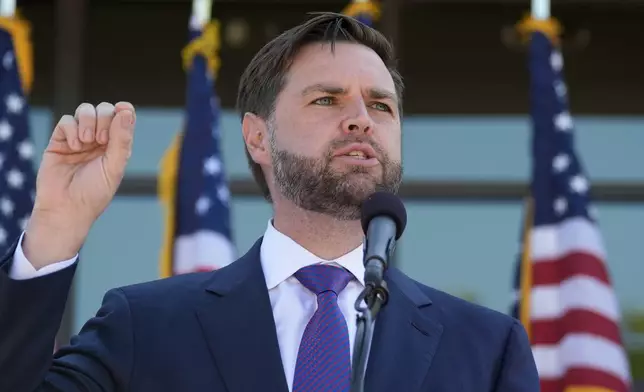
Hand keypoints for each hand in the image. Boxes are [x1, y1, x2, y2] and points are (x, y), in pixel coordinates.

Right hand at [23, 102, 135, 268]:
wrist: (66, 208)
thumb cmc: (94, 193)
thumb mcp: (114, 167)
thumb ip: (121, 139)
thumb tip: (126, 111)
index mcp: (116, 146)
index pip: (123, 118)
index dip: (124, 110)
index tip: (123, 109)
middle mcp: (99, 140)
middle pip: (105, 110)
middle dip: (104, 118)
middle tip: (101, 140)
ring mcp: (79, 139)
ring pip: (85, 111)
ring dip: (88, 122)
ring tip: (87, 142)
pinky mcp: (59, 141)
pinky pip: (66, 121)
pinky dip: (72, 130)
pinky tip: (74, 147)